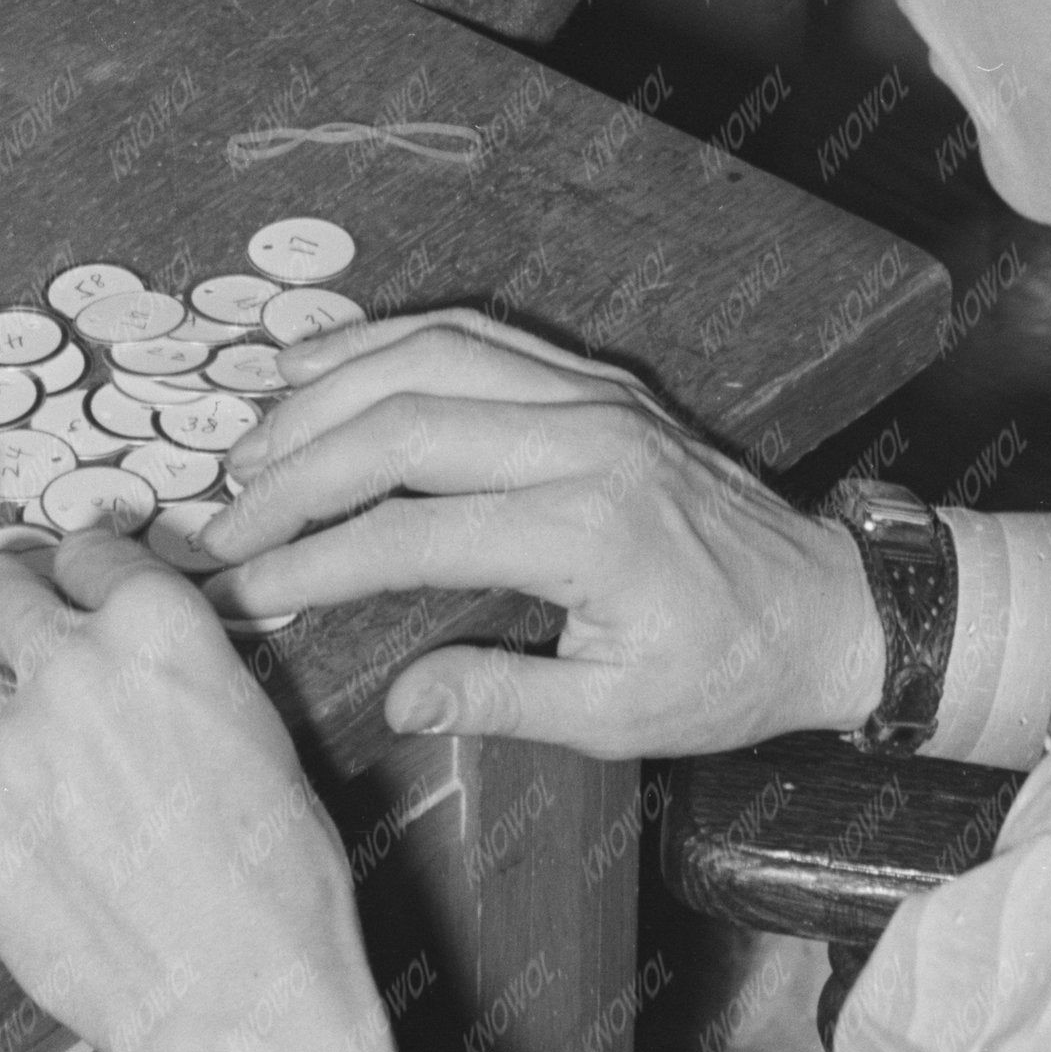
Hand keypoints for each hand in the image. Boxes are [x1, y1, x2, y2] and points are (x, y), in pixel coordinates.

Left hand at [0, 536, 389, 1051]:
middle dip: (2, 611)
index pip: (84, 551)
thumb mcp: (254, 732)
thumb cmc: (277, 880)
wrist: (240, 1006)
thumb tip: (115, 660)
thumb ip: (170, 674)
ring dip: (0, 730)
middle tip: (19, 646)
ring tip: (51, 790)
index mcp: (155, 627)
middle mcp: (67, 669)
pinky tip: (50, 869)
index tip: (78, 595)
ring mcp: (5, 753)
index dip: (83, 578)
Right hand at [188, 307, 879, 756]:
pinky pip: (472, 334)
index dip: (314, 562)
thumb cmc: (727, 672)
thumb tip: (397, 700)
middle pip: (405, 424)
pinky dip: (386, 341)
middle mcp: (584, 440)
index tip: (242, 590)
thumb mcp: (621, 717)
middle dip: (297, 469)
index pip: (413, 534)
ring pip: (431, 356)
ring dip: (328, 389)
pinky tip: (322, 364)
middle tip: (225, 518)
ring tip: (251, 437)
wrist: (825, 604)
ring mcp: (589, 394)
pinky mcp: (592, 378)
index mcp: (588, 531)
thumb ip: (501, 698)